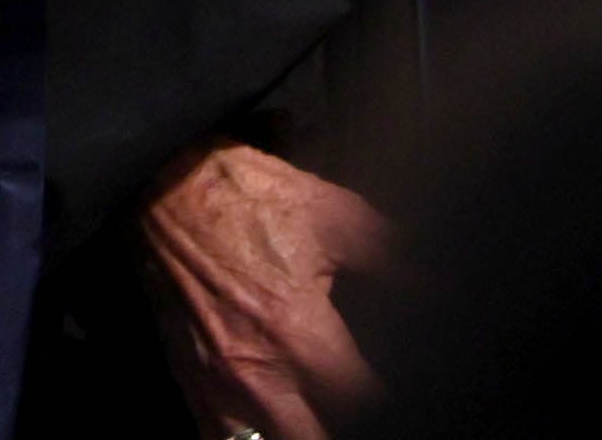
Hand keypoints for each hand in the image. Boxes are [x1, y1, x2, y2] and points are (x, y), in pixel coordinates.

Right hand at [140, 140, 383, 439]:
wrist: (164, 186)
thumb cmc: (247, 197)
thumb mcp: (334, 214)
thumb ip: (392, 258)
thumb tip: (438, 286)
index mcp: (298, 334)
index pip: (360, 404)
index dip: (392, 405)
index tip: (412, 395)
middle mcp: (257, 375)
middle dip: (342, 430)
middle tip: (362, 413)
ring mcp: (217, 385)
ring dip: (298, 435)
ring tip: (319, 421)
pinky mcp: (189, 380)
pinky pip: (219, 436)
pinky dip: (247, 436)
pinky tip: (274, 424)